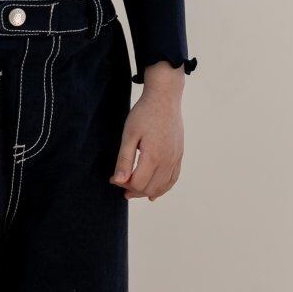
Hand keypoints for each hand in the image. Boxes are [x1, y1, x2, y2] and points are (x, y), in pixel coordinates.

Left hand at [110, 61, 184, 200]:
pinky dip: (162, 188)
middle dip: (133, 190)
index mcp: (153, 156)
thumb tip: (118, 181)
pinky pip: (173, 179)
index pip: (137, 184)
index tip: (113, 178)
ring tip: (132, 191)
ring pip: (162, 186)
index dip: (123, 185)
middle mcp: (167, 161)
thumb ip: (124, 160)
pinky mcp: (179, 155)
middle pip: (149, 188)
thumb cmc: (144, 114)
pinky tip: (153, 193)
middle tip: (120, 183)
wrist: (164, 98)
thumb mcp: (128, 135)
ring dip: (146, 191)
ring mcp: (175, 158)